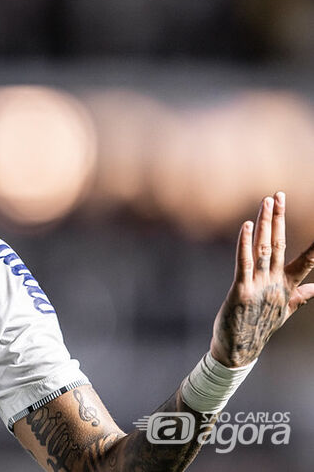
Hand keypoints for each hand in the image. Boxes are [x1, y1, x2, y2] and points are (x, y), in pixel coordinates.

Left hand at [210, 192, 313, 366]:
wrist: (240, 350)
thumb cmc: (260, 326)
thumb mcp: (284, 310)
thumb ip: (301, 296)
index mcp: (286, 286)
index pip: (306, 260)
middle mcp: (275, 282)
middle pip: (280, 244)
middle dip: (279, 218)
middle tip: (278, 194)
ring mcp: (259, 286)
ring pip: (264, 248)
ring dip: (265, 224)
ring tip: (266, 201)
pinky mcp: (241, 290)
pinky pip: (244, 262)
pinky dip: (245, 244)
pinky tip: (247, 226)